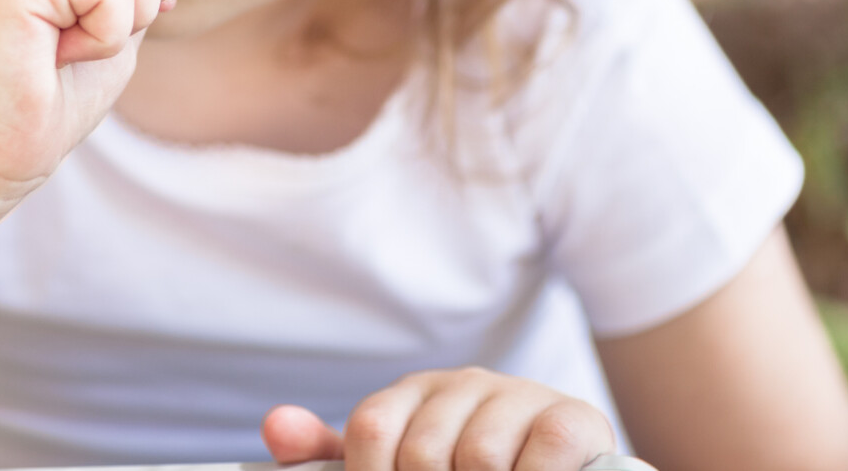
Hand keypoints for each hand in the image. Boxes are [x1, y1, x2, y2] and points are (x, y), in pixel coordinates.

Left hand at [263, 368, 615, 470]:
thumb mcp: (401, 468)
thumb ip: (335, 457)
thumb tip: (277, 428)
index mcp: (415, 395)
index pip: (369, 430)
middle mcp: (463, 384)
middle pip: (421, 453)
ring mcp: (518, 396)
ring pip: (478, 459)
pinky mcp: (571, 417)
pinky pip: (540, 454)